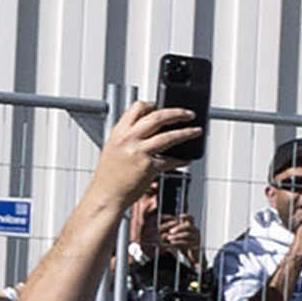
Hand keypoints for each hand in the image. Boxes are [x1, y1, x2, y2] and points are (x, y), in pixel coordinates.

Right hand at [80, 105, 201, 217]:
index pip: (136, 108)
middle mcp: (128, 139)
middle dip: (177, 113)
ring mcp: (139, 152)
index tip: (163, 105)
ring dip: (187, 133)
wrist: (105, 196)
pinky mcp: (149, 167)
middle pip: (157, 118)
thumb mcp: (113, 149)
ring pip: (169, 136)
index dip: (153, 104)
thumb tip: (149, 130)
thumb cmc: (108, 176)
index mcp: (118, 133)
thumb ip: (128, 137)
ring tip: (196, 131)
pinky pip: (171, 160)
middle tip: (188, 114)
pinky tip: (186, 159)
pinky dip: (181, 160)